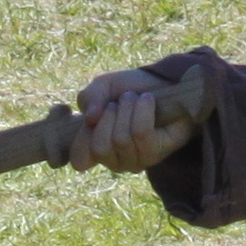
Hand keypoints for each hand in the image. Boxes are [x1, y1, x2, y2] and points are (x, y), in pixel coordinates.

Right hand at [66, 64, 212, 171]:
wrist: (165, 84)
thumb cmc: (131, 88)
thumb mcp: (104, 86)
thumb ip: (89, 98)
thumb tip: (90, 118)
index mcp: (96, 149)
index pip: (80, 161)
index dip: (82, 139)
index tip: (92, 116)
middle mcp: (115, 161)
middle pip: (100, 147)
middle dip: (110, 115)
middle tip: (120, 101)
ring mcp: (136, 161)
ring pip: (121, 139)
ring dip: (127, 109)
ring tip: (135, 98)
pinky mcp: (157, 153)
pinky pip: (141, 133)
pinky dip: (142, 110)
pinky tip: (147, 100)